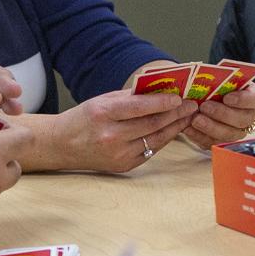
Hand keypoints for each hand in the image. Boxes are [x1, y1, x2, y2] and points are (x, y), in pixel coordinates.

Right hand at [27, 91, 193, 172]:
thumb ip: (130, 96)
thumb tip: (160, 89)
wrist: (62, 145)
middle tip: (192, 105)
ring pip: (155, 139)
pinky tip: (173, 129)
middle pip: (152, 124)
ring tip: (188, 117)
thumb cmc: (83, 118)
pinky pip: (150, 151)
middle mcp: (111, 136)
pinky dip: (163, 139)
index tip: (179, 97)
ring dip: (175, 127)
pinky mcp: (124, 166)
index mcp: (104, 114)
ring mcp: (118, 154)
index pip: (140, 107)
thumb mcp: (101, 100)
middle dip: (176, 114)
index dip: (162, 102)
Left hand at [179, 82, 254, 146]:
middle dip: (223, 114)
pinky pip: (214, 143)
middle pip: (244, 119)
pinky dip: (200, 136)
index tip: (227, 97)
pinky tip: (189, 128)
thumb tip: (207, 75)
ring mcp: (237, 131)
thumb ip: (216, 76)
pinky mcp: (221, 141)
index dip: (245, 100)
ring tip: (195, 119)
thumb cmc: (212, 85)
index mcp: (252, 96)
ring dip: (211, 127)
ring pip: (230, 134)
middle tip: (205, 107)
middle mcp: (249, 115)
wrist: (199, 98)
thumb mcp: (216, 76)